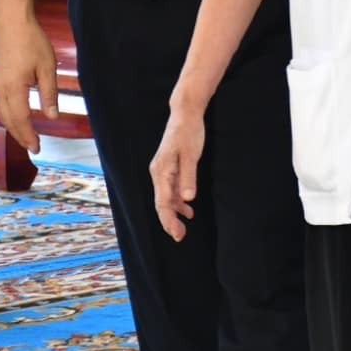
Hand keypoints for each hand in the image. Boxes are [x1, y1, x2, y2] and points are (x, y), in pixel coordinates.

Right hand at [0, 12, 60, 152]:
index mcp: (14, 87)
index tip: (38, 148)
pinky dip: (8, 117)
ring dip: (13, 128)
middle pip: (9, 120)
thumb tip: (52, 117)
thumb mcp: (47, 67)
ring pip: (2, 114)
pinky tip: (17, 119)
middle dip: (20, 136)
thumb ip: (49, 94)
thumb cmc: (33, 42)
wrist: (12, 23)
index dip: (29, 135)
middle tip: (34, 148)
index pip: (21, 119)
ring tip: (26, 138)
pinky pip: (0, 105)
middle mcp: (1, 89)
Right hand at [150, 99, 207, 241]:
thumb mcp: (192, 155)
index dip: (169, 220)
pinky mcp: (168, 166)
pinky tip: (188, 207)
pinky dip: (178, 200)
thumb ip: (189, 177)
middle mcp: (158, 172)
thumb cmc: (189, 132)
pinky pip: (170, 188)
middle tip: (180, 236)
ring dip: (174, 212)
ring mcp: (162, 170)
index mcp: (162, 171)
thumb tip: (187, 199)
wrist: (185, 113)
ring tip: (185, 226)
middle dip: (170, 221)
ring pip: (165, 197)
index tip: (177, 234)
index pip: (163, 202)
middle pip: (161, 203)